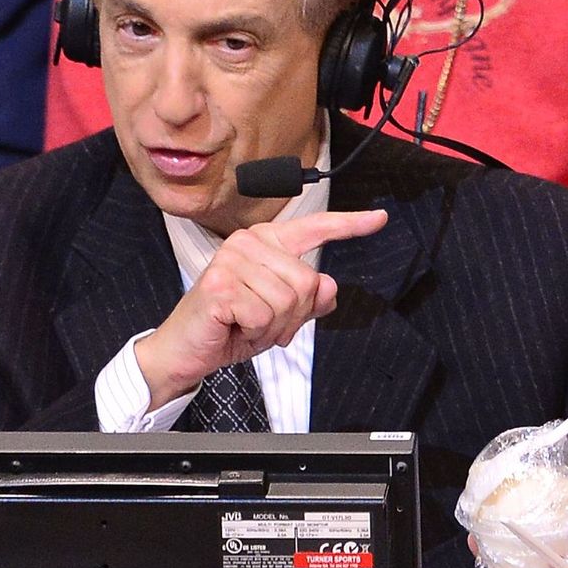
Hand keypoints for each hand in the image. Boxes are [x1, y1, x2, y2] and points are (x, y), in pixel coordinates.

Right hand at [133, 209, 387, 408]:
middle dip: (292, 316)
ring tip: (246, 324)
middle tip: (263, 323)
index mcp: (265, 243)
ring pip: (288, 301)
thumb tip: (329, 286)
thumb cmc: (230, 326)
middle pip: (307, 281)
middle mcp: (247, 243)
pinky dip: (255, 332)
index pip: (314, 228)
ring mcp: (231, 261)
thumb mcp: (280, 315)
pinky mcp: (220, 285)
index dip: (349, 225)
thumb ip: (308, 300)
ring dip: (272, 326)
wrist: (187, 350)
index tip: (379, 218)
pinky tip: (234, 326)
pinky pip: (264, 315)